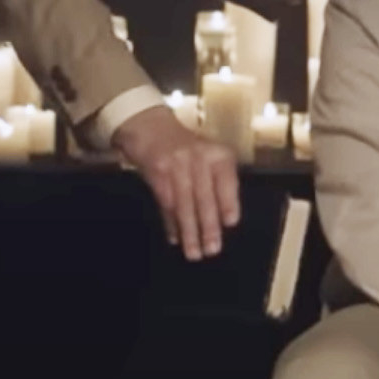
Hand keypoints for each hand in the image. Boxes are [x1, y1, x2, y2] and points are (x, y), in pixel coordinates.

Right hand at [111, 106, 239, 260]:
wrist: (149, 126)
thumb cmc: (184, 147)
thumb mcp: (206, 156)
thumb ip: (217, 181)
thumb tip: (225, 219)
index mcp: (217, 154)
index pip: (227, 181)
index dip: (228, 202)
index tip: (230, 223)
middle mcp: (199, 157)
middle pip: (206, 197)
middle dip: (209, 226)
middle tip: (212, 250)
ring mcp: (177, 164)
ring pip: (185, 203)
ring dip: (189, 231)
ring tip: (193, 253)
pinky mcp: (157, 171)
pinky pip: (166, 202)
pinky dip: (170, 223)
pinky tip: (174, 238)